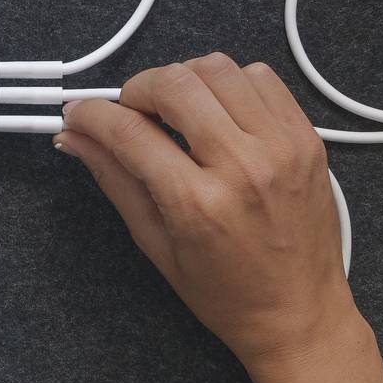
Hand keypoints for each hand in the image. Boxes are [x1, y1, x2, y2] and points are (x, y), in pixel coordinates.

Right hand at [57, 54, 356, 376]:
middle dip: (138, 90)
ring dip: (186, 81)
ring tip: (178, 113)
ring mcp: (282, 146)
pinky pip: (262, 78)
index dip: (92, 115)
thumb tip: (75, 136)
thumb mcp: (156, 244)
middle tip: (132, 114)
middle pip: (175, 83)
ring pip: (218, 68)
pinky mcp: (307, 137)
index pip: (130, 132)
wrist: (299, 314)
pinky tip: (219, 114)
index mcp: (198, 203)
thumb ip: (115, 180)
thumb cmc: (227, 293)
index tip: (79, 113)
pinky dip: (231, 84)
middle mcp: (243, 166)